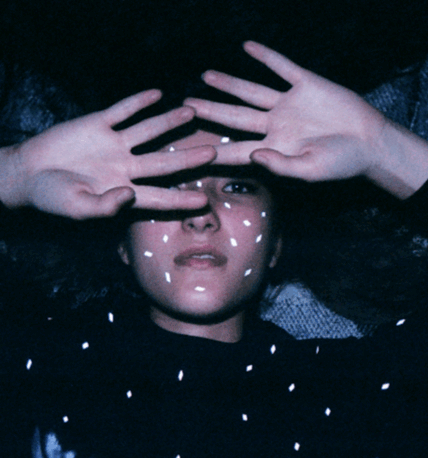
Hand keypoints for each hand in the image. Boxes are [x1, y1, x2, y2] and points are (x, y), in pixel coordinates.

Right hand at [0, 91, 215, 218]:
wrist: (29, 174)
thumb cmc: (54, 198)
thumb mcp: (78, 208)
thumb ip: (105, 206)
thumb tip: (130, 195)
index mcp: (124, 192)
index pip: (159, 197)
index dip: (180, 200)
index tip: (204, 201)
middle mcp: (126, 167)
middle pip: (163, 162)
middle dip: (188, 159)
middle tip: (214, 152)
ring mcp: (114, 144)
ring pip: (148, 131)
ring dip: (169, 122)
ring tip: (192, 111)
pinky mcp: (98, 124)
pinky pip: (122, 110)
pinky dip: (138, 102)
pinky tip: (157, 94)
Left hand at [185, 42, 427, 196]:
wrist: (371, 142)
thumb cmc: (342, 163)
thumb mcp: (310, 171)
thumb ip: (280, 165)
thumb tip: (253, 154)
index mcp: (273, 149)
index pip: (236, 151)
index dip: (214, 152)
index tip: (189, 152)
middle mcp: (275, 125)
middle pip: (235, 118)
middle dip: (210, 112)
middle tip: (185, 108)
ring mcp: (289, 104)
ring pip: (251, 91)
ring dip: (229, 83)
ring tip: (205, 77)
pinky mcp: (306, 84)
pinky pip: (282, 67)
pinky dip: (266, 56)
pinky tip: (247, 47)